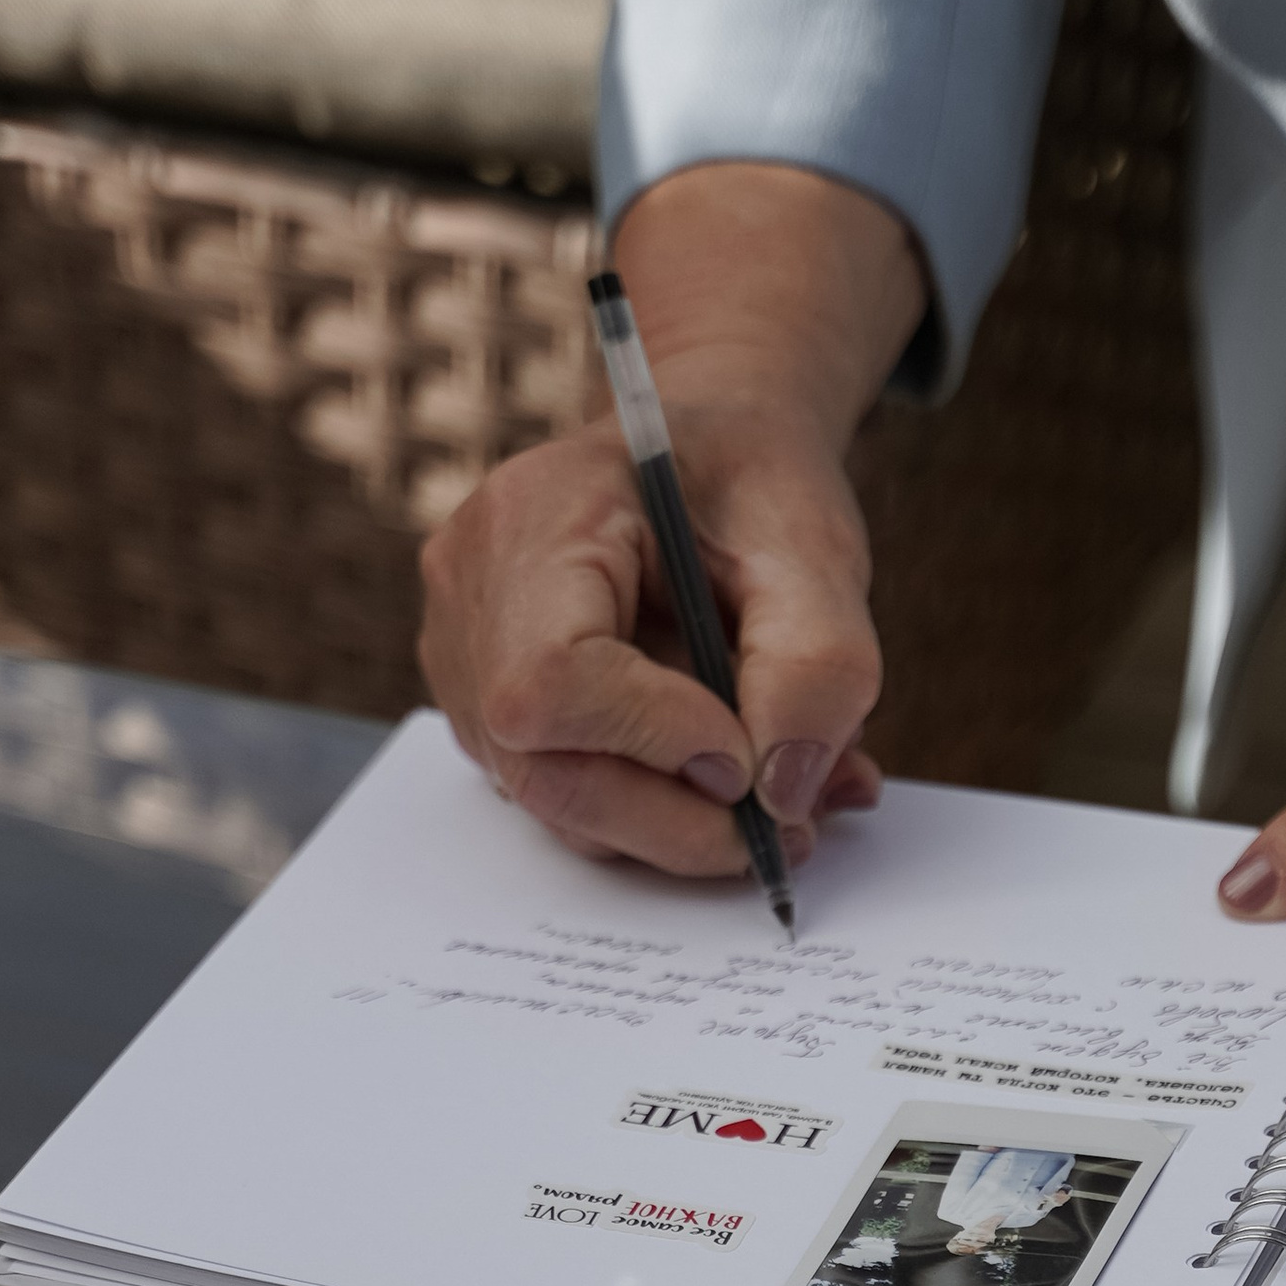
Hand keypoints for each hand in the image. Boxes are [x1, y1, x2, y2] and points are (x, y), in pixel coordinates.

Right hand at [419, 164, 926, 876]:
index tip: (751, 757)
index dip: (654, 741)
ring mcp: (468, 661)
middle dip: (677, 819)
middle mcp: (472, 595)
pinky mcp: (494, 714)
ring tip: (787, 794)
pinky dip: (661, 811)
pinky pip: (569, 796)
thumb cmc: (750, 480)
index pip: (550, 680)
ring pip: (559, 801)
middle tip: (790, 829)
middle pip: (541, 767)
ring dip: (681, 824)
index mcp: (532, 519)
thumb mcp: (814, 545)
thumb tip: (781, 794)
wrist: (710, 456)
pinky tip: (740, 778)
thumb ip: (817, 664)